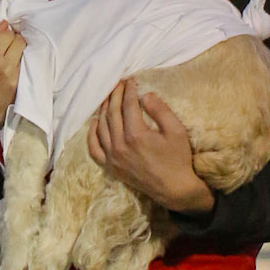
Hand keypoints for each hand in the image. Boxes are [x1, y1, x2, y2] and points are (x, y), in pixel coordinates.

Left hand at [87, 80, 213, 213]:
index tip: (131, 80)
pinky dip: (91, 133)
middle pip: (112, 113)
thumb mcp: (176, 131)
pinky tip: (95, 121)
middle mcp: (119, 145)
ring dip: (103, 109)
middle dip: (115, 95)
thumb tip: (144, 95)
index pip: (128, 105)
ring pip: (101, 127)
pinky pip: (93, 148)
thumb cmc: (178, 158)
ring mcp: (112, 157)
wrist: (173, 188)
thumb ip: (160, 110)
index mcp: (136, 135)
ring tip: (108, 97)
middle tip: (118, 83)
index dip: (129, 90)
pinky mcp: (109, 166)